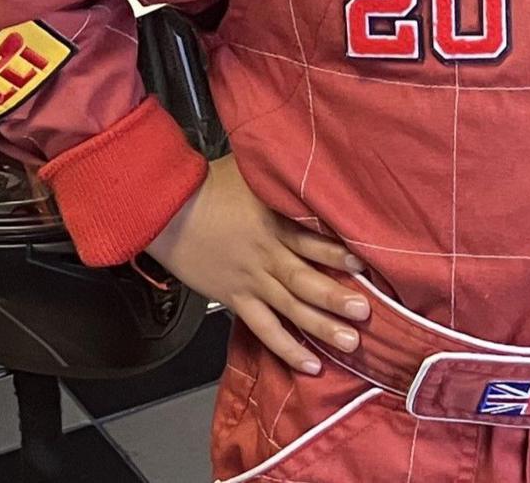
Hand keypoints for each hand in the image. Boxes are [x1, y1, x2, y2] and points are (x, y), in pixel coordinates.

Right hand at [146, 155, 370, 375]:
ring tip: (349, 341)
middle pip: (306, 278)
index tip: (366, 264)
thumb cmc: (204, 184)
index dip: (339, 252)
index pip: (312, 239)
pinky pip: (264, 328)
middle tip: (364, 312)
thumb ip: (280, 178)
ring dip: (321, 326)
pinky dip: (286, 347)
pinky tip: (308, 362)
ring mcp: (250, 280)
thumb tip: (305, 167)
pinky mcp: (234, 298)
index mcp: (272, 220)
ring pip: (291, 308)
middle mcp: (265, 254)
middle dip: (337, 297)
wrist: (163, 209)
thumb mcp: (250, 171)